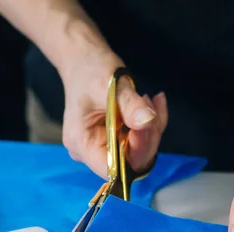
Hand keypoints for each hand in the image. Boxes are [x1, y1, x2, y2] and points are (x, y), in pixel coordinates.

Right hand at [59, 49, 167, 177]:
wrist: (83, 61)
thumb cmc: (89, 70)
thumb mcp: (110, 84)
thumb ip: (130, 105)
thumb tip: (148, 121)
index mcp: (82, 143)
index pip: (113, 168)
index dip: (135, 153)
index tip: (147, 125)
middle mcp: (90, 152)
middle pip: (129, 162)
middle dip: (148, 137)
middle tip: (152, 106)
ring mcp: (102, 148)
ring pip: (138, 152)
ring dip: (152, 128)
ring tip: (151, 100)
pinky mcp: (114, 141)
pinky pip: (138, 142)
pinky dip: (149, 124)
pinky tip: (151, 102)